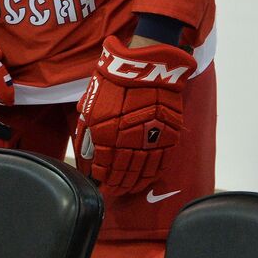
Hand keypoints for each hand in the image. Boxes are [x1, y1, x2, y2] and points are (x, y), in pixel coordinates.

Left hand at [74, 34, 195, 193]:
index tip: (102, 187)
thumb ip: (88, 133)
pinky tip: (149, 178)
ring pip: (145, 171)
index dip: (103, 181)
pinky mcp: (170, 134)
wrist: (146, 65)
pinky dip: (155, 173)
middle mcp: (130, 142)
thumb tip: (87, 155)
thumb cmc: (114, 82)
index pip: (106, 169)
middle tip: (116, 191)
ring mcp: (152, 139)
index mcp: (107, 136)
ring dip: (137, 183)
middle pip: (125, 173)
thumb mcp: (91, 105)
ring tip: (131, 189)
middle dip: (119, 185)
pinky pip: (163, 161)